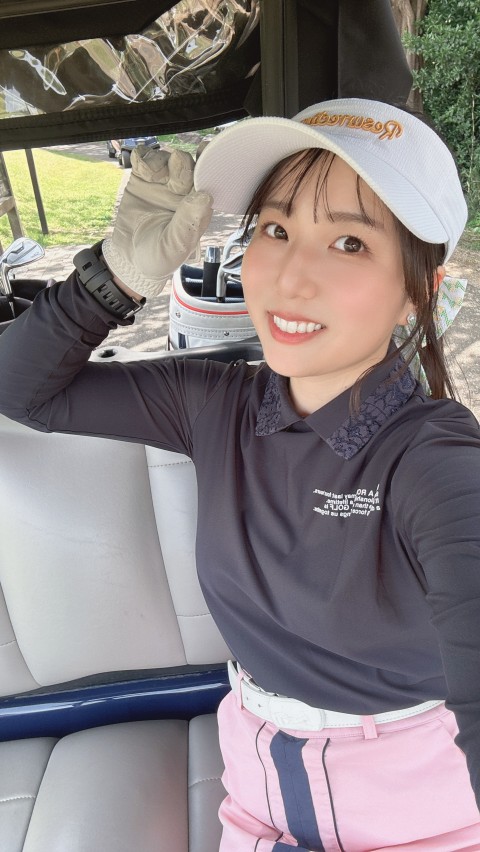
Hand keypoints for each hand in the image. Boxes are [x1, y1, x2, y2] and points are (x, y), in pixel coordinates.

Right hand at [102, 146, 211, 297]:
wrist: (130, 258)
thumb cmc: (160, 256)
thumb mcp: (174, 246)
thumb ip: (188, 223)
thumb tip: (205, 196)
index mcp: (198, 205)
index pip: (208, 182)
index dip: (209, 168)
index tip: (206, 160)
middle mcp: (183, 190)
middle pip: (188, 165)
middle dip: (183, 165)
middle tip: (175, 173)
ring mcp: (162, 182)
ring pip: (166, 158)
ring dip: (161, 162)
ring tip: (153, 177)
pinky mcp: (142, 178)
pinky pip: (144, 159)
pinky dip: (143, 159)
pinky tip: (142, 172)